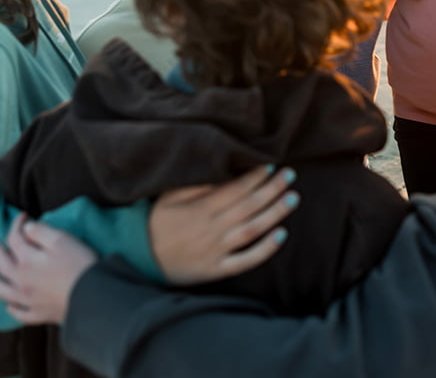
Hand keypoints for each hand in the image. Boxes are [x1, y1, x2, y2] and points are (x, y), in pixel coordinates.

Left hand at [0, 214, 96, 324]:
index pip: (15, 239)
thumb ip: (41, 232)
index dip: (16, 225)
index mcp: (27, 261)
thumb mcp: (62, 240)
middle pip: (2, 263)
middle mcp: (21, 281)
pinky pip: (19, 313)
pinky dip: (11, 308)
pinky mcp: (39, 314)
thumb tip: (26, 228)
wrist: (92, 296)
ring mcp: (28, 300)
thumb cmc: (79, 264)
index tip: (22, 216)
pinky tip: (9, 305)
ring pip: (2, 289)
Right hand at [149, 165, 297, 284]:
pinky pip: (245, 261)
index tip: (271, 165)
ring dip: (275, 214)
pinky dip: (264, 250)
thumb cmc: (158, 224)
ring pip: (251, 230)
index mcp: (200, 209)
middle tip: (290, 175)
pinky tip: (282, 236)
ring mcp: (216, 251)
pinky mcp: (217, 270)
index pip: (234, 189)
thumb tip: (220, 170)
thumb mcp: (168, 198)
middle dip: (272, 189)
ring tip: (293, 198)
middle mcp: (212, 229)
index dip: (255, 176)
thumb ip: (194, 185)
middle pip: (248, 206)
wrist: (142, 260)